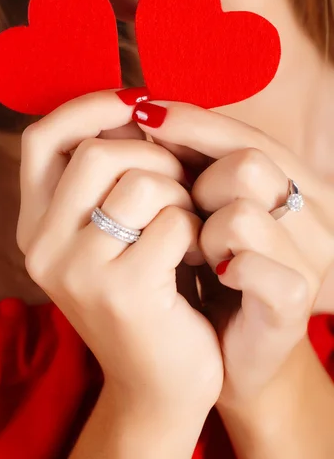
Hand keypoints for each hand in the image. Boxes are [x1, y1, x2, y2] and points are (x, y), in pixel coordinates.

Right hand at [17, 91, 222, 419]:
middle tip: (179, 184)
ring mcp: (77, 271)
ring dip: (179, 194)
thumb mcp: (110, 232)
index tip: (133, 103)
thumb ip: (107, 176)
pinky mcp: (122, 291)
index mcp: (36, 224)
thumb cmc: (146, 291)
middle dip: (154, 156)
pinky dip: (196, 228)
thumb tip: (138, 108)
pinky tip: (197, 255)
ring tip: (188, 224)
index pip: (42, 137)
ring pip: (138, 181)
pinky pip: (171, 221)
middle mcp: (43, 246)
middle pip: (97, 152)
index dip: (88, 107)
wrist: (160, 382)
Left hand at [133, 100, 333, 408]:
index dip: (194, 123)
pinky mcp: (295, 299)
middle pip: (249, 165)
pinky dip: (223, 266)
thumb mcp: (203, 205)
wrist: (225, 348)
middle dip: (201, 191)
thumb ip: (189, 161)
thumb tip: (147, 112)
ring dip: (207, 235)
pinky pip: (248, 261)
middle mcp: (316, 214)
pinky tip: (218, 277)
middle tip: (188, 219)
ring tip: (201, 257)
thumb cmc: (209, 268)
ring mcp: (311, 258)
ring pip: (242, 214)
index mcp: (296, 182)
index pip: (246, 136)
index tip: (145, 112)